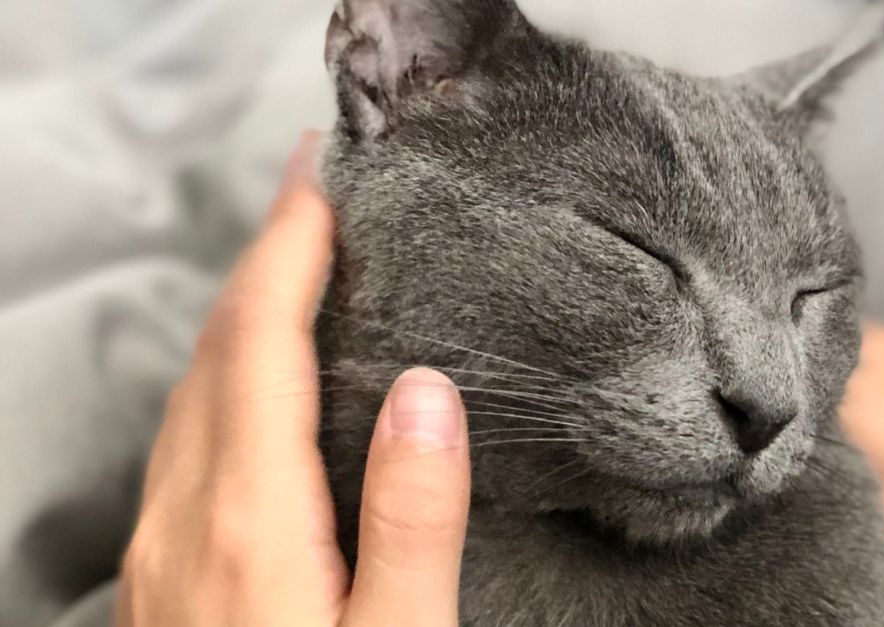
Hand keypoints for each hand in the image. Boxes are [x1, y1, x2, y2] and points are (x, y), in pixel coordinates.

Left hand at [116, 133, 470, 626]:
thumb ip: (411, 518)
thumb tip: (425, 391)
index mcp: (248, 521)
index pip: (259, 344)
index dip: (290, 250)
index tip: (323, 178)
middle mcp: (184, 519)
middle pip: (213, 351)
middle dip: (260, 259)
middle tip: (314, 197)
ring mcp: (161, 550)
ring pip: (190, 393)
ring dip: (239, 315)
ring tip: (295, 269)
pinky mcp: (164, 577)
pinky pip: (185, 439)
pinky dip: (224, 377)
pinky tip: (257, 387)